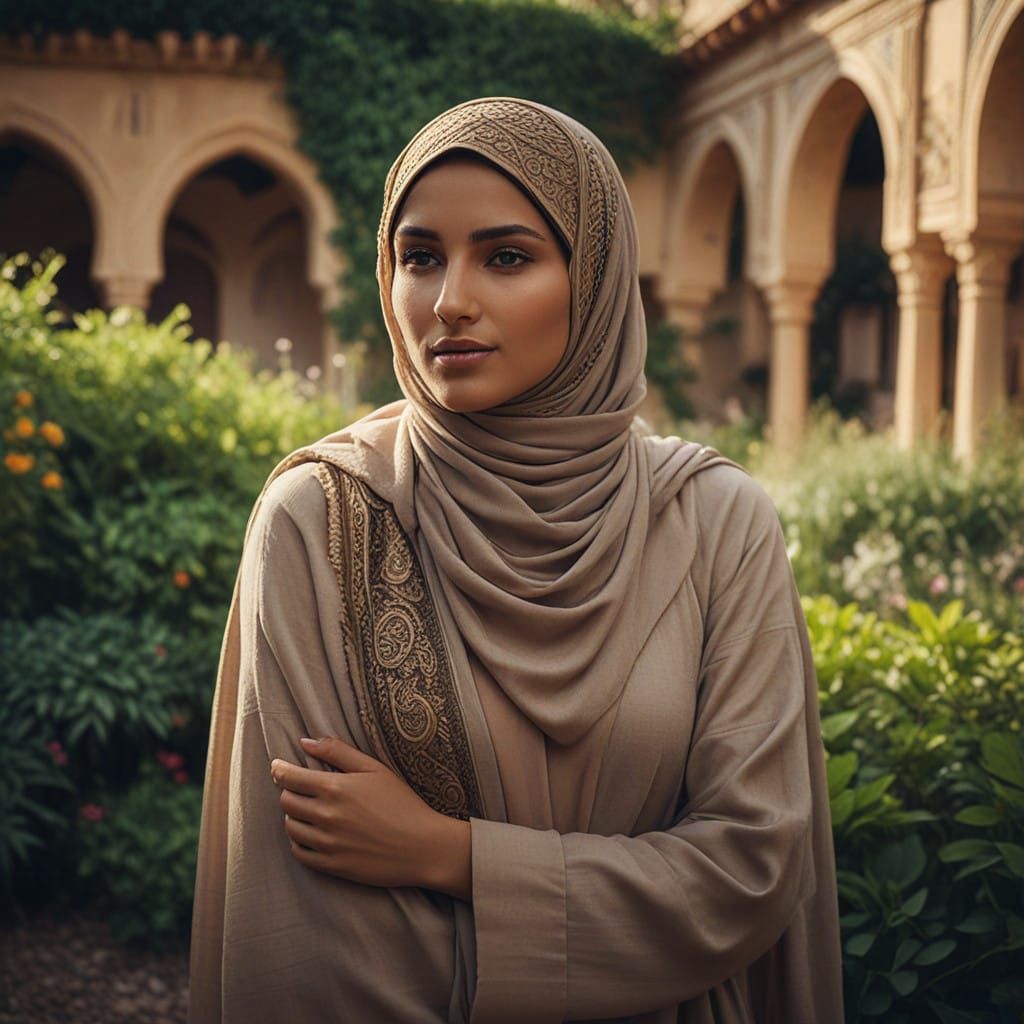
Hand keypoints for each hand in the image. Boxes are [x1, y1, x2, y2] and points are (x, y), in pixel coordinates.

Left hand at [270, 736, 471, 898]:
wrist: (423, 846)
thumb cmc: (402, 803)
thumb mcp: (375, 769)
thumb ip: (338, 751)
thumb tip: (305, 742)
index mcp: (335, 788)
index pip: (289, 777)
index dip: (279, 770)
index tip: (278, 767)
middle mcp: (326, 816)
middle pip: (286, 801)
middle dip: (289, 791)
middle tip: (301, 788)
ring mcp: (327, 843)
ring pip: (290, 827)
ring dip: (294, 816)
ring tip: (309, 810)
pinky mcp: (331, 866)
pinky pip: (299, 853)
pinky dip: (299, 841)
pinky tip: (313, 834)